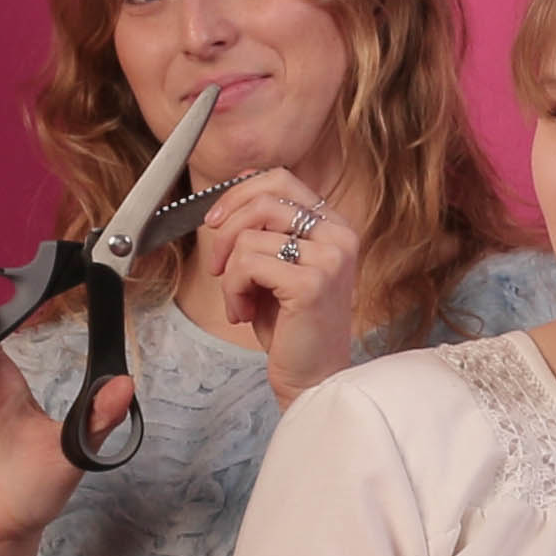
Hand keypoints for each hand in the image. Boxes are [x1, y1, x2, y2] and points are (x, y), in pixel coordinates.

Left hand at [193, 168, 364, 403]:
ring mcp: (330, 258)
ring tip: (241, 300)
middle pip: (264, 198)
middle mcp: (339, 236)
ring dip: (230, 273)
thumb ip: (265, 229)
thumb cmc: (292, 326)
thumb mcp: (277, 266)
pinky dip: (233, 290)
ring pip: (250, 236)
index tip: (216, 220)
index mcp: (334, 226)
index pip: (280, 178)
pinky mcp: (312, 283)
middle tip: (217, 266)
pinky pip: (247, 264)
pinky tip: (245, 312)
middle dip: (225, 231)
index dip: (240, 193)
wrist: (312, 377)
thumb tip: (229, 195)